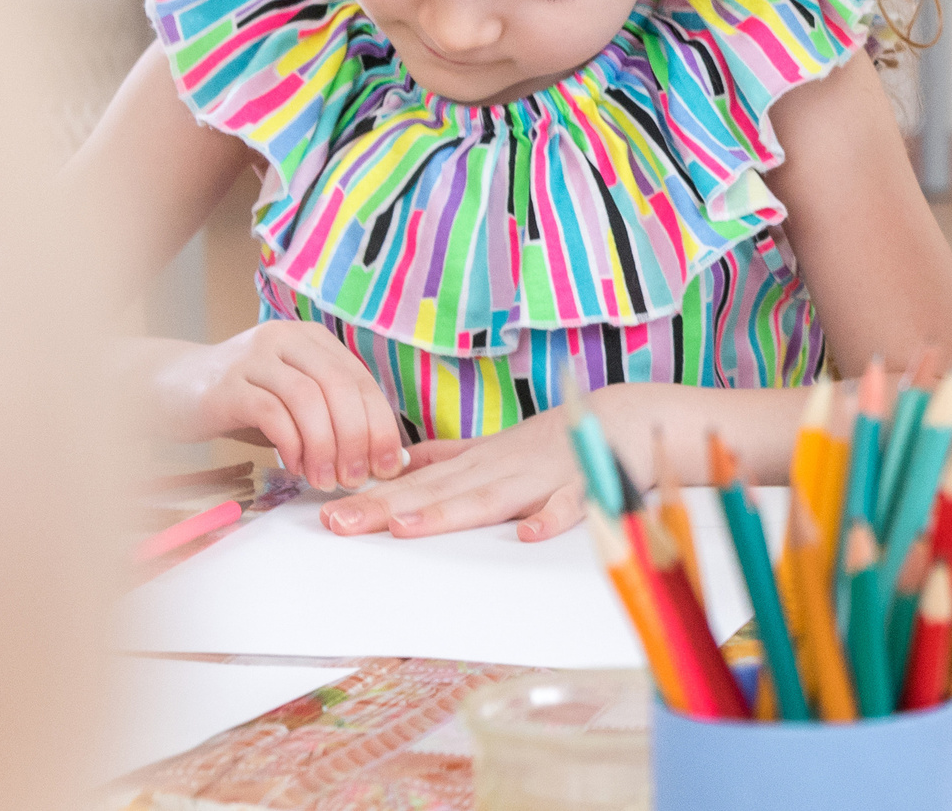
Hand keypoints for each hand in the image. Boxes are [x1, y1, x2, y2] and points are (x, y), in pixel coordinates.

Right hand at [156, 323, 406, 492]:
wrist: (169, 390)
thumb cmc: (243, 401)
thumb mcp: (293, 402)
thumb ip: (332, 419)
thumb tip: (382, 458)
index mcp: (312, 340)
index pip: (361, 379)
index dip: (380, 423)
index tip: (391, 463)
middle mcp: (286, 339)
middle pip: (339, 386)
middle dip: (357, 437)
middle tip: (358, 477)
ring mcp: (253, 358)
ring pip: (308, 399)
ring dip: (325, 446)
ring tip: (327, 480)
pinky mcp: (225, 384)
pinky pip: (271, 413)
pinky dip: (291, 445)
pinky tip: (295, 468)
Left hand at [316, 394, 613, 541]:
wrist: (625, 418)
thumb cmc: (555, 440)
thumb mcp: (493, 446)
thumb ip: (447, 456)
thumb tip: (396, 463)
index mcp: (478, 463)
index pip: (417, 485)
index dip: (373, 499)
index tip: (326, 516)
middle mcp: (501, 469)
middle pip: (439, 494)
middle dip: (388, 510)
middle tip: (338, 525)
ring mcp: (541, 477)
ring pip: (491, 498)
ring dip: (450, 512)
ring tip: (405, 528)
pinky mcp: (586, 486)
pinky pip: (570, 503)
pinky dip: (552, 515)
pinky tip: (530, 534)